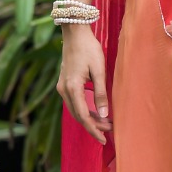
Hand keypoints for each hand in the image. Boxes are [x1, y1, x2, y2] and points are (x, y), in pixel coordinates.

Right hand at [57, 23, 111, 143]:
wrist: (75, 33)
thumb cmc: (89, 48)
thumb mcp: (99, 70)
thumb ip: (100, 93)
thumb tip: (104, 115)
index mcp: (72, 88)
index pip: (83, 116)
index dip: (94, 129)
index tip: (104, 138)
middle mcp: (64, 90)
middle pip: (78, 115)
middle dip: (93, 125)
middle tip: (109, 131)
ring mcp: (62, 87)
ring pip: (75, 110)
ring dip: (89, 118)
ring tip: (105, 123)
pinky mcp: (64, 83)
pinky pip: (73, 102)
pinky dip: (84, 109)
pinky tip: (95, 112)